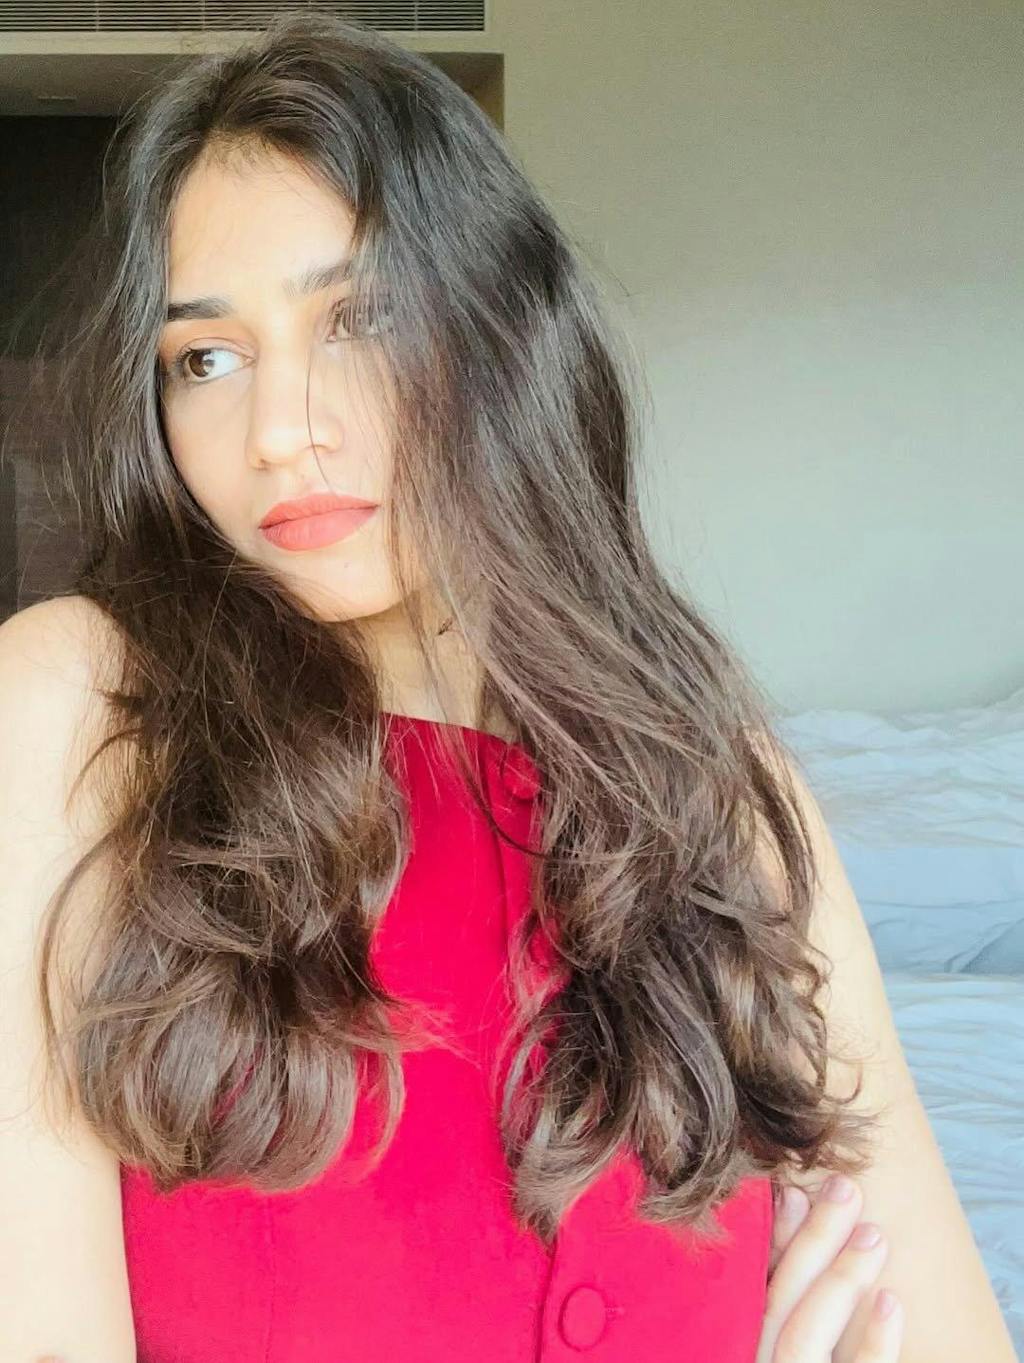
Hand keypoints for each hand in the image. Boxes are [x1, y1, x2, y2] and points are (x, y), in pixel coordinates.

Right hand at [757, 1174, 904, 1361]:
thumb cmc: (819, 1350)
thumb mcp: (790, 1323)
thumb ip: (788, 1285)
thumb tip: (796, 1200)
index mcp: (745, 1340)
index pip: (752, 1286)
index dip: (773, 1237)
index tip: (795, 1191)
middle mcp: (760, 1361)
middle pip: (776, 1302)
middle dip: (812, 1241)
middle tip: (845, 1189)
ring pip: (802, 1336)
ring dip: (839, 1278)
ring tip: (874, 1235)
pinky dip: (874, 1342)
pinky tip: (892, 1301)